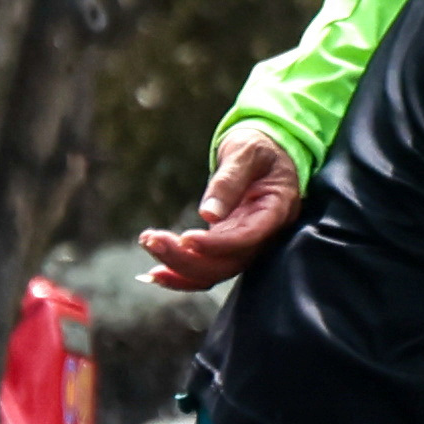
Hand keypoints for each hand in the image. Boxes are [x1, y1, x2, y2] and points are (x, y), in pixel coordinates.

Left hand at [139, 128, 302, 292]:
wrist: (266, 154)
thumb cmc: (260, 149)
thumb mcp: (247, 152)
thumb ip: (230, 180)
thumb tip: (209, 214)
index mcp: (275, 211)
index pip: (247, 238)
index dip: (216, 245)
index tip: (185, 238)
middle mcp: (262, 236)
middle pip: (226, 263)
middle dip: (186, 259)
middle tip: (152, 240)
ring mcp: (244, 244)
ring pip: (213, 271)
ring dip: (177, 266)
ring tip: (148, 244)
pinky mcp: (226, 245)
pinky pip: (206, 268)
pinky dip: (181, 274)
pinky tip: (156, 271)